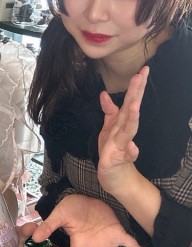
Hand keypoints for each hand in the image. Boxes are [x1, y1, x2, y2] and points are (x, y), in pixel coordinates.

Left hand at [97, 66, 147, 195]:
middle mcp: (125, 131)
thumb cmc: (112, 151)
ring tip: (135, 106)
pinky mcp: (119, 160)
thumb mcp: (107, 128)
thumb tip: (104, 94)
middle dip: (136, 93)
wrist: (115, 177)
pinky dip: (130, 151)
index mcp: (122, 123)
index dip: (136, 86)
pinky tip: (133, 147)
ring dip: (133, 118)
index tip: (143, 69)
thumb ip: (109, 112)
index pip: (130, 101)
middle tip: (142, 76)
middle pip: (132, 110)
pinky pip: (126, 156)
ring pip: (129, 130)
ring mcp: (123, 146)